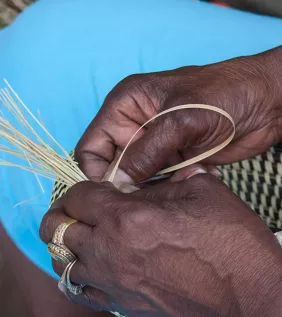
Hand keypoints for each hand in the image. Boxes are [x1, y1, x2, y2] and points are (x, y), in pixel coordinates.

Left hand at [40, 175, 281, 316]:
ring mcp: (112, 281)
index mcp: (128, 217)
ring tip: (88, 233)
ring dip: (70, 241)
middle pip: (56, 227)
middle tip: (82, 207)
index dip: (80, 187)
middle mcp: (110, 250)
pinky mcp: (122, 304)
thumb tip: (155, 174)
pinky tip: (97, 261)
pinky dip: (80, 270)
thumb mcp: (202, 191)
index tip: (94, 188)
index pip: (78, 196)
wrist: (249, 294)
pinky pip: (80, 287)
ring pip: (63, 259)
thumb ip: (169, 178)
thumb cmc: (230, 240)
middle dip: (64, 212)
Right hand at [76, 46, 281, 182]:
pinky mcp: (172, 159)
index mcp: (125, 106)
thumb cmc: (223, 94)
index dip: (97, 171)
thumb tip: (119, 183)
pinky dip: (169, 187)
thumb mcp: (179, 120)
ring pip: (136, 177)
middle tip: (147, 195)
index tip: (115, 192)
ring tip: (176, 183)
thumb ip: (146, 152)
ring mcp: (154, 144)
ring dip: (152, 186)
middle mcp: (134, 126)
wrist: (265, 103)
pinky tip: (191, 177)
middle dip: (126, 182)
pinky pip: (158, 181)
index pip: (91, 145)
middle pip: (113, 165)